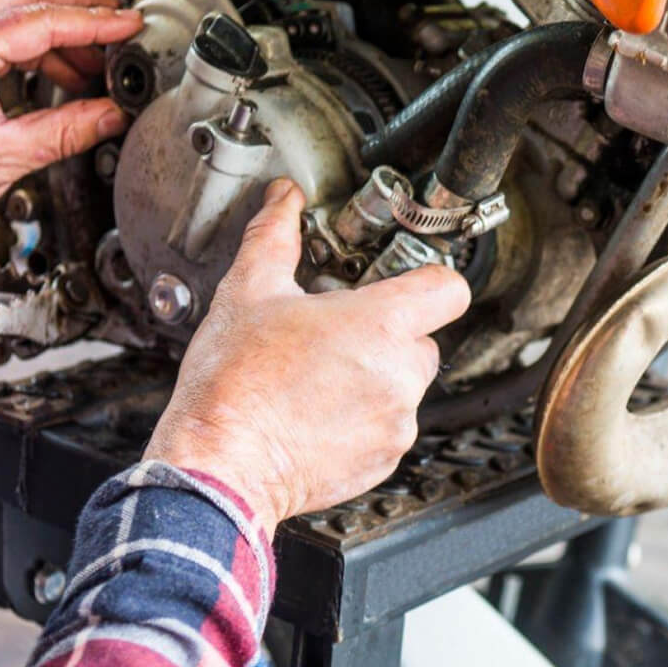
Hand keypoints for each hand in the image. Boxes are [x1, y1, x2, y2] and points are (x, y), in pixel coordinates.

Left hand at [0, 0, 142, 240]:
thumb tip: (110, 116)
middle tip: (120, 26)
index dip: (94, 22)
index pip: (42, 20)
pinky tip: (58, 67)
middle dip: (80, 9)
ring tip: (95, 60)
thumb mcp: (1, 157)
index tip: (129, 25)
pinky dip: (33, 39)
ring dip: (58, 27)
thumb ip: (64, 132)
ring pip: (12, 5)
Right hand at [145, 179, 471, 527]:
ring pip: (405, 384)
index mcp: (379, 325)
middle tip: (335, 333)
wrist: (219, 466)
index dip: (428, 277)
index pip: (448, 287)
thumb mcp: (248, 292)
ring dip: (373, 377)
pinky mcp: (383, 460)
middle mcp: (400, 375)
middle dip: (387, 332)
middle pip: (423, 337)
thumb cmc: (233, 385)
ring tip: (318, 376)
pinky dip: (363, 419)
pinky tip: (316, 413)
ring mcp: (395, 423)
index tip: (402, 280)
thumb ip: (275, 235)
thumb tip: (284, 199)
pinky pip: (388, 427)